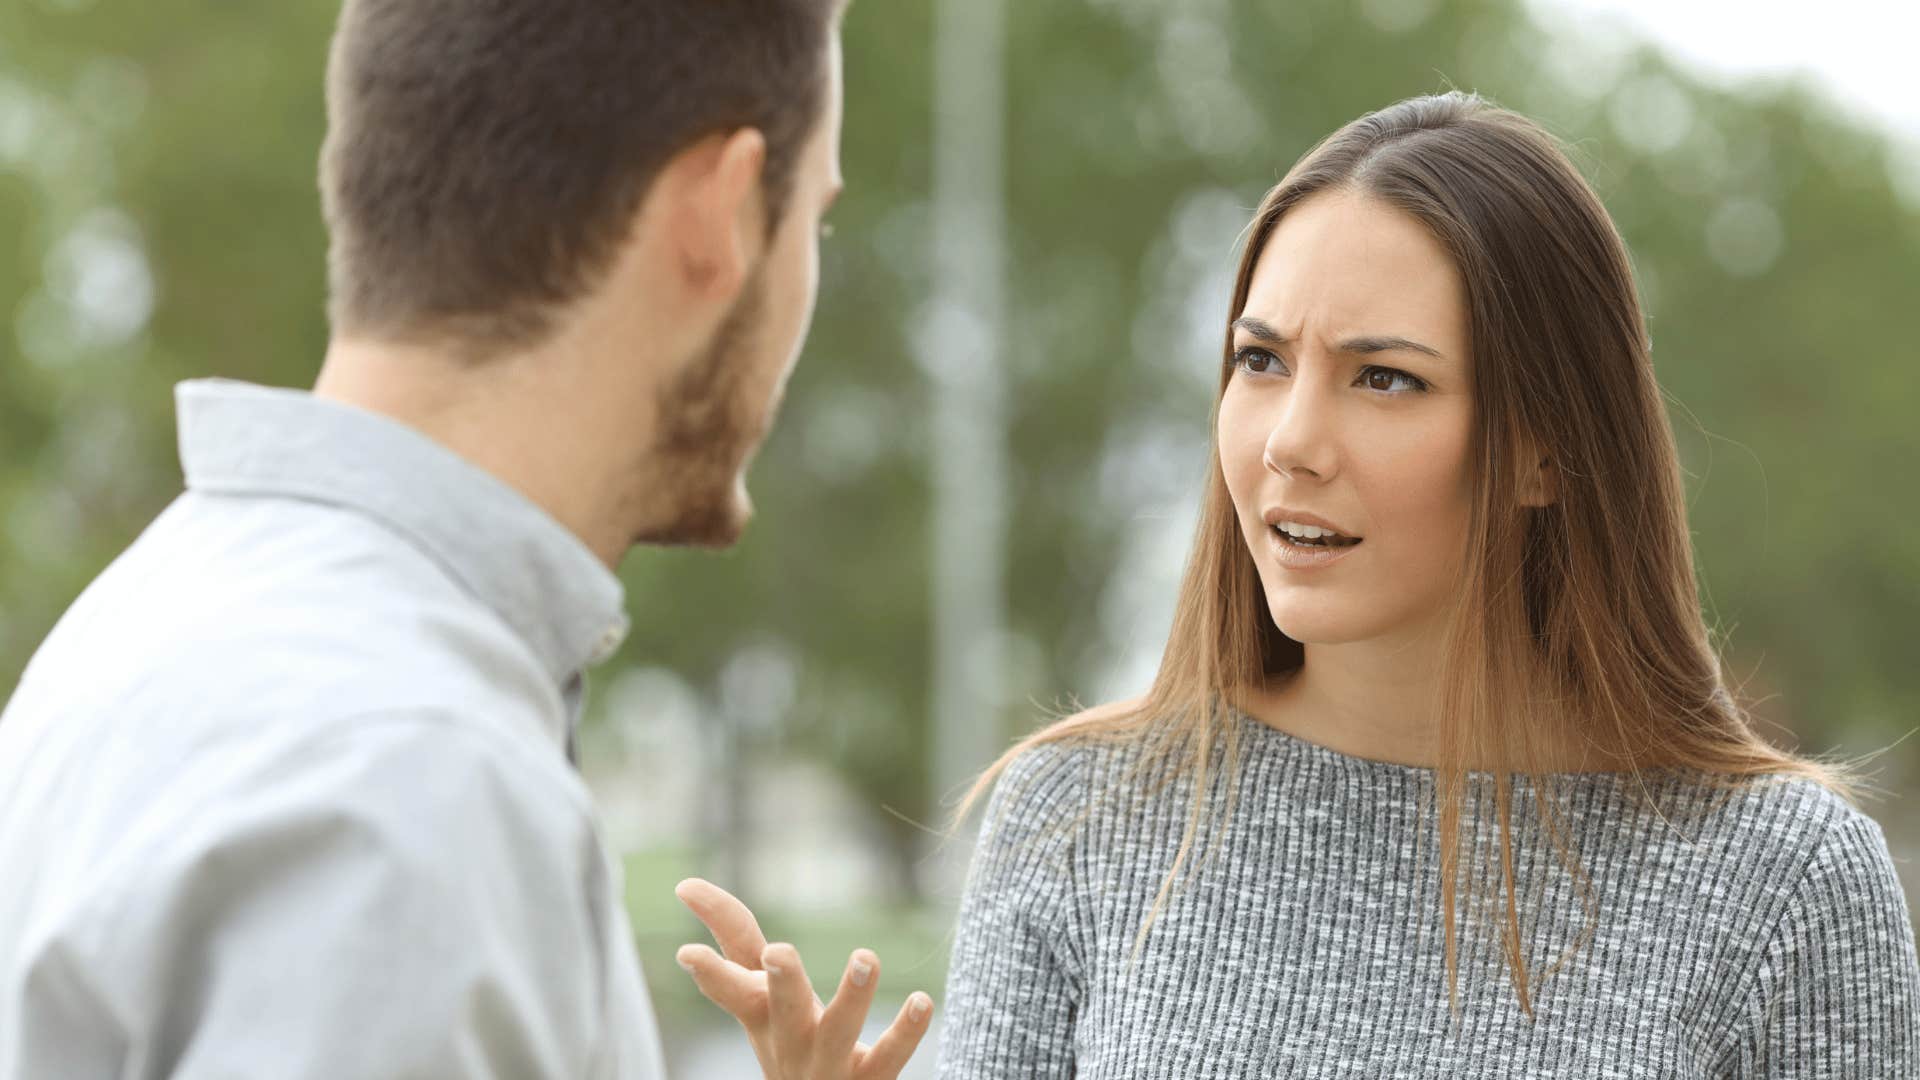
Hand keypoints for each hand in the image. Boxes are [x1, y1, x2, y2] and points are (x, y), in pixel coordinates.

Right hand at [674, 877, 934, 1079]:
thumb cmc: (790, 1046)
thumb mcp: (760, 1000)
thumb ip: (737, 947)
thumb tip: (687, 887)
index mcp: (761, 1015)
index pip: (731, 980)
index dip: (710, 966)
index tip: (687, 952)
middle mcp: (788, 1038)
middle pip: (780, 1006)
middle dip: (780, 978)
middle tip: (779, 953)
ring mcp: (826, 1063)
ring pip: (837, 1030)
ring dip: (851, 996)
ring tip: (866, 958)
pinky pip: (888, 1057)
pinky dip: (906, 1031)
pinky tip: (922, 1001)